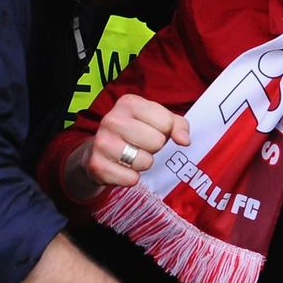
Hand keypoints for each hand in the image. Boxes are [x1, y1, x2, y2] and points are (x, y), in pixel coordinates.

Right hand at [67, 95, 191, 199]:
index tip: (152, 130)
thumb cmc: (135, 132)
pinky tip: (122, 167)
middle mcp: (112, 119)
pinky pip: (131, 179)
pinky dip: (131, 178)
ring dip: (143, 163)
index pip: (166, 122)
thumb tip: (184, 140)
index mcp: (129, 102)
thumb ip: (177, 125)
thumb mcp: (157, 120)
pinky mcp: (97, 166)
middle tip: (141, 145)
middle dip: (154, 148)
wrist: (97, 151)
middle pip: (157, 142)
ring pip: (145, 161)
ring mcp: (102, 142)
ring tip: (131, 155)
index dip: (165, 131)